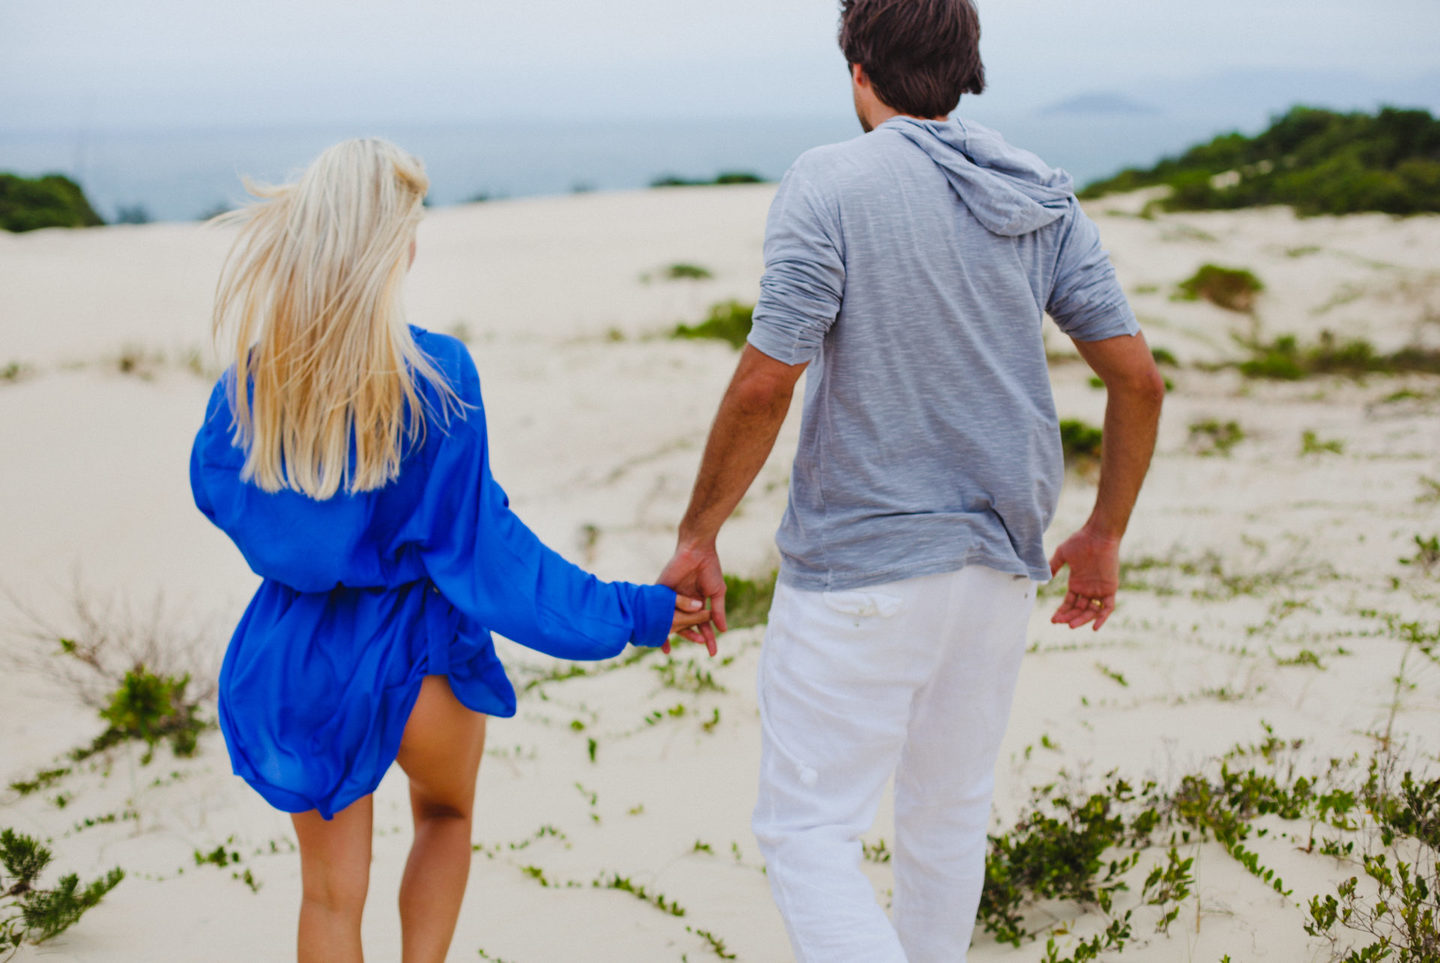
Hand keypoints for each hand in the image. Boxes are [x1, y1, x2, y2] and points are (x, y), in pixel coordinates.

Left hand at [658, 541, 726, 655]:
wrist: (696, 550)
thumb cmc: (709, 568)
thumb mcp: (717, 593)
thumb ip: (718, 611)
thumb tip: (722, 630)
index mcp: (697, 603)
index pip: (702, 625)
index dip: (708, 638)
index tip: (712, 653)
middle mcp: (684, 603)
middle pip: (687, 626)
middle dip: (694, 637)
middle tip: (701, 646)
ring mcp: (672, 599)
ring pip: (671, 621)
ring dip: (674, 634)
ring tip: (672, 649)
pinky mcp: (660, 593)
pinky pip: (658, 611)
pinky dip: (658, 622)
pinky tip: (658, 634)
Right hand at [1048, 527, 1121, 630]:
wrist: (1098, 535)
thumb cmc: (1080, 541)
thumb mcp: (1063, 554)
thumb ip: (1054, 566)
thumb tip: (1043, 578)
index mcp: (1077, 583)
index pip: (1070, 603)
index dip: (1062, 612)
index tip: (1053, 619)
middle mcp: (1088, 589)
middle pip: (1079, 610)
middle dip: (1069, 617)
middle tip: (1059, 622)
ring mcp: (1099, 589)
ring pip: (1091, 611)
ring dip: (1081, 619)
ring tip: (1071, 625)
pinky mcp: (1110, 588)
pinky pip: (1107, 607)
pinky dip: (1102, 618)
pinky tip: (1094, 627)